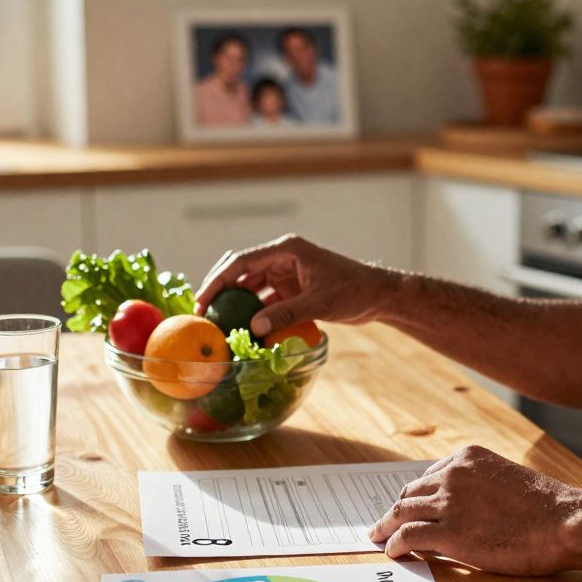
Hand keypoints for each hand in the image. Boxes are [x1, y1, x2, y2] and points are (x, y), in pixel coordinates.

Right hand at [194, 234, 401, 335]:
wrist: (379, 296)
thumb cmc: (354, 291)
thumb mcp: (320, 302)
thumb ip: (287, 313)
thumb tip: (255, 327)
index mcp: (287, 250)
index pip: (243, 261)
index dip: (219, 279)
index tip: (202, 300)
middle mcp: (284, 258)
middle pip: (242, 272)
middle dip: (221, 291)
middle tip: (202, 314)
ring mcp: (288, 274)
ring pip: (252, 287)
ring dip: (237, 304)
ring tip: (219, 325)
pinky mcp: (293, 289)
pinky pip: (266, 300)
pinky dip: (255, 313)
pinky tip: (244, 331)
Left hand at [369, 445, 581, 575]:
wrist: (564, 522)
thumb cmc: (546, 507)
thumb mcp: (507, 481)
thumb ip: (480, 487)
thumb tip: (462, 509)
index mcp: (467, 457)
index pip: (429, 475)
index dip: (416, 495)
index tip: (408, 508)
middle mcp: (452, 475)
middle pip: (410, 493)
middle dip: (396, 510)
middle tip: (384, 524)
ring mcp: (448, 503)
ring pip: (401, 513)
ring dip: (385, 527)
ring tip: (378, 538)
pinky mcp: (448, 533)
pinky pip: (407, 537)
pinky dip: (394, 544)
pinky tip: (393, 553)